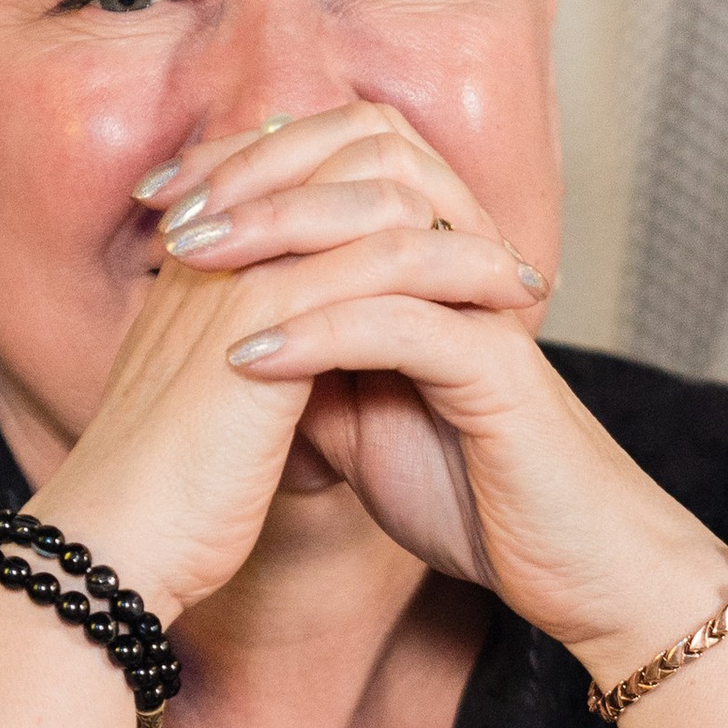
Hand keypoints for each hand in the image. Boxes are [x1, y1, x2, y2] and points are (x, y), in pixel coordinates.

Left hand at [152, 104, 727, 665]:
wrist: (566, 568)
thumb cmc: (471, 494)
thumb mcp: (357, 419)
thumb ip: (306, 362)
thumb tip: (226, 330)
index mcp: (433, 258)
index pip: (340, 159)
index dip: (247, 163)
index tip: (162, 197)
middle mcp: (463, 264)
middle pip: (362, 161)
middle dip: (255, 177)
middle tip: (171, 217)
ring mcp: (486, 312)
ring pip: (382, 226)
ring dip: (276, 237)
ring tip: (192, 264)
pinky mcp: (500, 373)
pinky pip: (402, 325)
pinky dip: (317, 336)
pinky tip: (247, 360)